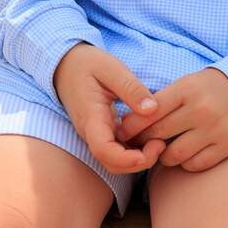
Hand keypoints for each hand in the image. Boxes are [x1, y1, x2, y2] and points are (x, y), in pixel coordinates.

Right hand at [53, 43, 167, 176]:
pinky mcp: (102, 133)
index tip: (153, 148)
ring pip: (115, 161)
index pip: (104, 150)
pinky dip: (135, 150)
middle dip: (139, 163)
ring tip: (159, 140)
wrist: (65, 66)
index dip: (128, 159)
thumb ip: (130, 87)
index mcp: (91, 117)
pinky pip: (117, 151)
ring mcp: (96, 135)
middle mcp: (91, 133)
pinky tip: (150, 136)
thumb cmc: (87, 64)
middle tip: (161, 144)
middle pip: (112, 164)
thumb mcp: (110, 67)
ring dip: (138, 159)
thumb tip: (153, 109)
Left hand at [114, 66, 227, 172]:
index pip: (150, 111)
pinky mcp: (227, 146)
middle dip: (142, 141)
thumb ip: (161, 102)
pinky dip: (184, 163)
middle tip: (135, 144)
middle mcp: (201, 110)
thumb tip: (129, 124)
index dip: (132, 125)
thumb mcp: (184, 84)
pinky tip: (183, 153)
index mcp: (187, 89)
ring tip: (161, 149)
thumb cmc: (207, 88)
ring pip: (174, 155)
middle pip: (159, 134)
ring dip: (163, 155)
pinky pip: (194, 164)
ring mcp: (215, 130)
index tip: (122, 131)